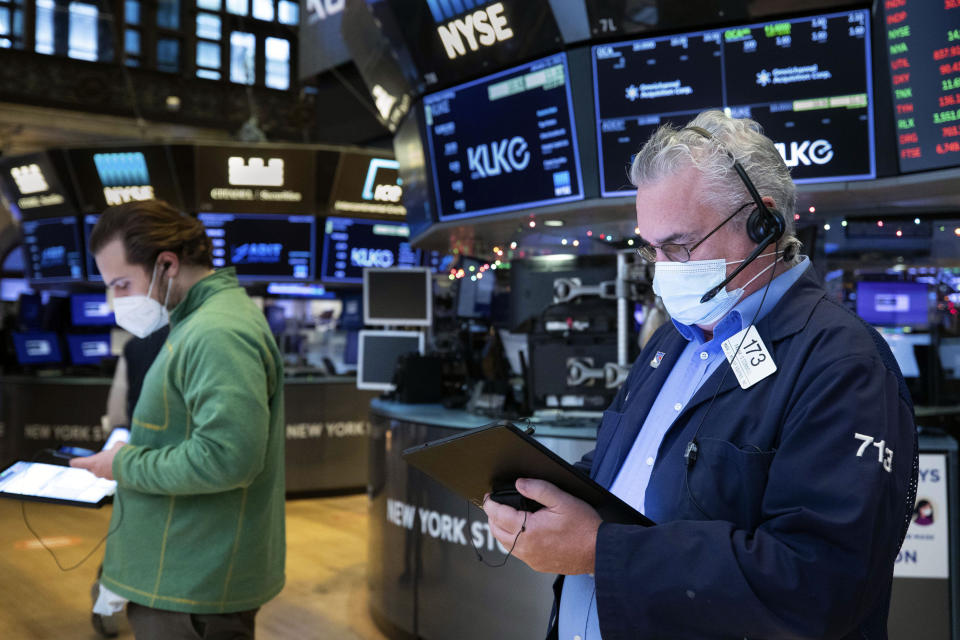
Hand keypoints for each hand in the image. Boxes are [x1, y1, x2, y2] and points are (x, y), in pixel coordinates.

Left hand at [70, 443, 124, 479]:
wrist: (133, 466)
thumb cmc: (122, 454)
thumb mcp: (117, 445)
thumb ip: (113, 447)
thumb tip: (116, 449)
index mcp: (94, 462)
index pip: (80, 463)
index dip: (75, 462)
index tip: (71, 462)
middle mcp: (97, 471)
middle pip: (92, 467)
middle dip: (98, 462)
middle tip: (106, 456)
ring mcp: (105, 477)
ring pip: (103, 470)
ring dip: (108, 466)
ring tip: (118, 459)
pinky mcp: (114, 480)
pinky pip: (112, 473)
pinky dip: (115, 469)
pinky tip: (123, 464)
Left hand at [482, 478, 601, 574]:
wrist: (598, 551)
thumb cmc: (583, 527)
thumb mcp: (562, 499)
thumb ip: (538, 489)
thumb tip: (519, 483)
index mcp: (528, 530)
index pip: (498, 515)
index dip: (490, 503)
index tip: (489, 497)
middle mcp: (526, 547)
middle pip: (496, 531)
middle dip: (492, 516)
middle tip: (495, 505)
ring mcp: (531, 559)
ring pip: (504, 544)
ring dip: (500, 530)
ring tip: (505, 517)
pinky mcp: (537, 565)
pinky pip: (517, 553)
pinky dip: (512, 541)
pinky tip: (520, 533)